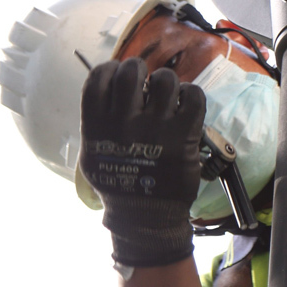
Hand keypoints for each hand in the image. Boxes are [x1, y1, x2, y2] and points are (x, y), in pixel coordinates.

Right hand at [81, 57, 205, 266]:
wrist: (146, 217)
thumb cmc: (119, 183)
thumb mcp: (93, 154)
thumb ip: (97, 123)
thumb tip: (108, 91)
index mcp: (97, 126)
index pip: (98, 79)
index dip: (109, 70)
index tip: (116, 75)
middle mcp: (125, 122)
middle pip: (131, 71)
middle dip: (137, 69)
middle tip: (143, 82)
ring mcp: (157, 126)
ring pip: (165, 79)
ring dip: (166, 82)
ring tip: (166, 96)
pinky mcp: (185, 134)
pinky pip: (193, 95)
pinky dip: (191, 94)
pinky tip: (185, 104)